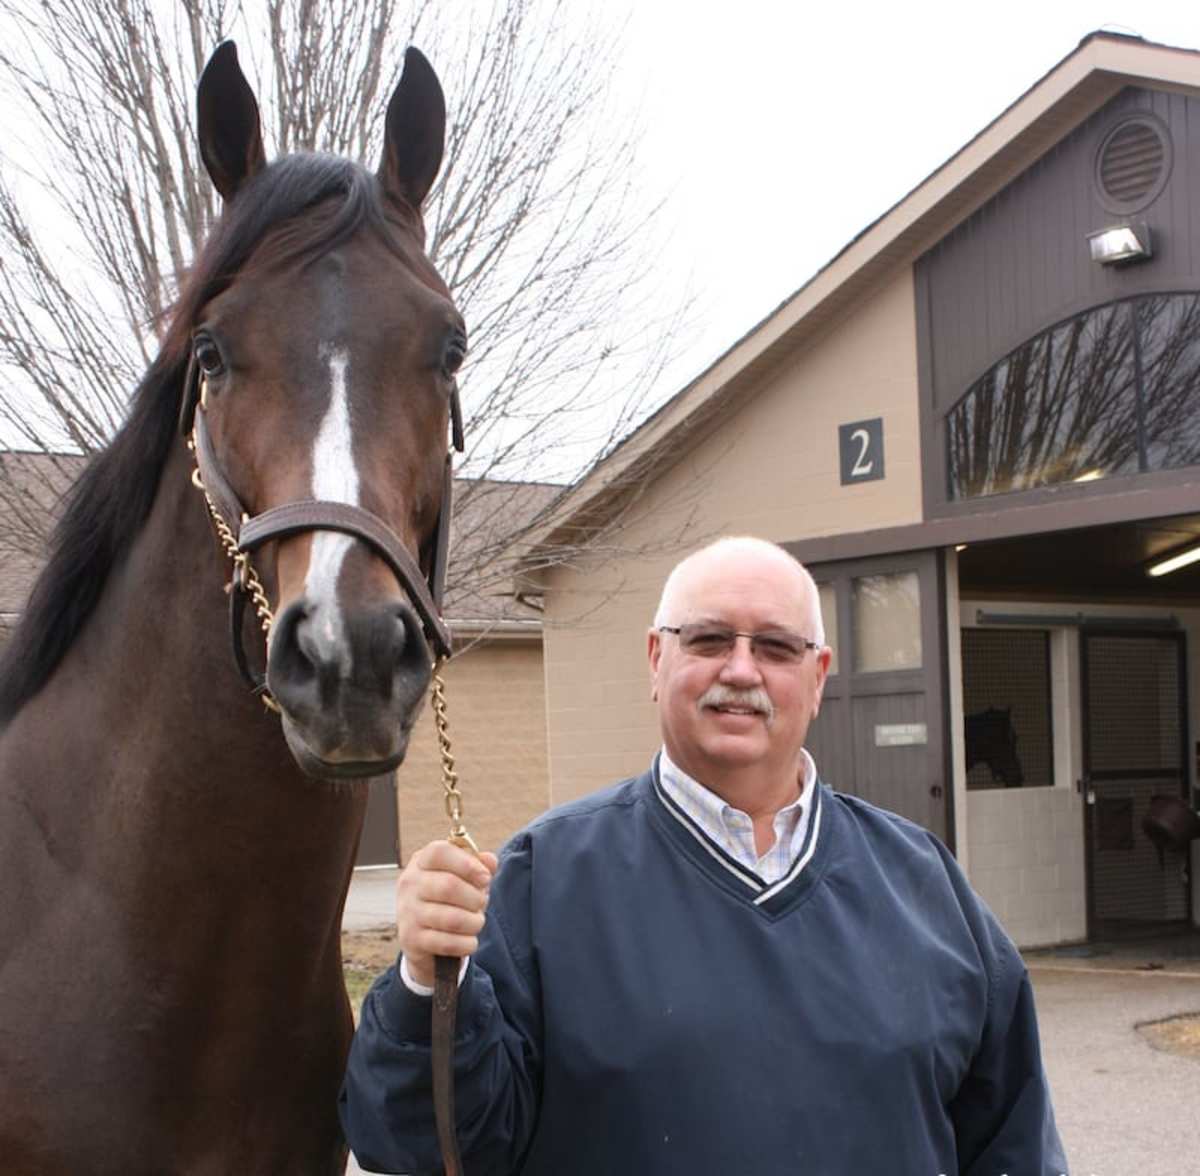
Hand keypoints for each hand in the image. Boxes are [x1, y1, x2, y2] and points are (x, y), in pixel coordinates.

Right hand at [395, 840, 498, 988]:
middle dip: (475, 898)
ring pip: (452, 919)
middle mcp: (410, 883)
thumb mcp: (462, 877)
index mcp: (421, 861)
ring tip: (477, 922)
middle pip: (449, 886)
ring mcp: (407, 912)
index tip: (485, 878)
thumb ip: (478, 865)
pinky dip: (467, 943)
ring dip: (474, 922)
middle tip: (482, 903)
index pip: (439, 852)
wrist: (421, 937)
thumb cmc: (448, 898)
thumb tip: (490, 861)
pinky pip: (448, 943)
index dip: (467, 864)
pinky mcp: (410, 939)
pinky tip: (469, 940)